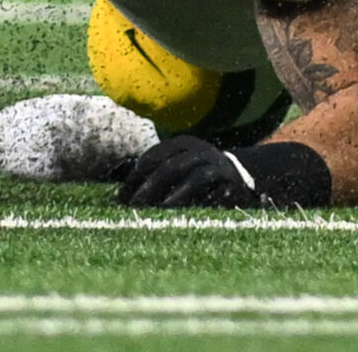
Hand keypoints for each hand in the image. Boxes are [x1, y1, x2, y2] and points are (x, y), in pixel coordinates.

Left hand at [115, 135, 260, 209]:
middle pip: (171, 166)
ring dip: (177, 194)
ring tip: (163, 209)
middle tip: (135, 205)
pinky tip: (192, 214)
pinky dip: (204, 202)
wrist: (239, 174)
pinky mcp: (232, 183)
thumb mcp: (177, 166)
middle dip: (151, 186)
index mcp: (182, 144)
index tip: (120, 198)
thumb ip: (152, 177)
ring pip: (195, 177)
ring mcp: (217, 165)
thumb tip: (117, 199)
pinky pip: (217, 192)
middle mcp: (199, 151)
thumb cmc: (196, 173)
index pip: (154, 156)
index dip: (136, 176)